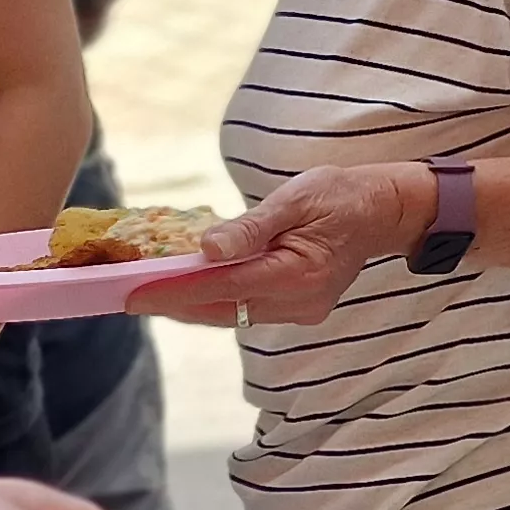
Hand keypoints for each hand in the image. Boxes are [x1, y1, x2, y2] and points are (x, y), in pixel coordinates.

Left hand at [129, 163, 428, 328]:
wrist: (383, 211)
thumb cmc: (340, 195)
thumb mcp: (296, 198)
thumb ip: (250, 227)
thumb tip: (205, 249)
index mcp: (298, 273)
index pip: (221, 288)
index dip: (172, 292)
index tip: (130, 294)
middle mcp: (299, 302)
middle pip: (221, 310)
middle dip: (173, 304)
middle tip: (126, 295)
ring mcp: (301, 312)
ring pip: (231, 314)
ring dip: (191, 304)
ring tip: (149, 291)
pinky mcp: (300, 312)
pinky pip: (247, 310)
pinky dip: (216, 300)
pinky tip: (193, 286)